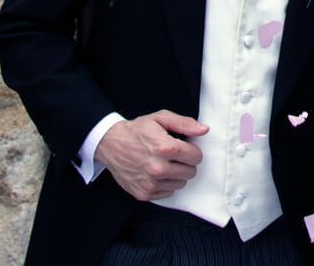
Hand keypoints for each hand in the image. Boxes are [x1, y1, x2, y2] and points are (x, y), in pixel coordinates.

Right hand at [94, 109, 208, 200]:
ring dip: (176, 174)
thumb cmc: (137, 130)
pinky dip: (165, 184)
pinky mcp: (144, 194)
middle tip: (174, 156)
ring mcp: (150, 183)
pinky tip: (156, 173)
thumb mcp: (160, 118)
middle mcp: (158, 168)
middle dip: (186, 163)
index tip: (186, 148)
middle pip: (191, 172)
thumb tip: (204, 130)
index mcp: (164, 148)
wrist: (110, 144)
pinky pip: (168, 192)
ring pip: (181, 183)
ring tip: (164, 163)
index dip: (193, 151)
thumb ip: (184, 123)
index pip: (196, 157)